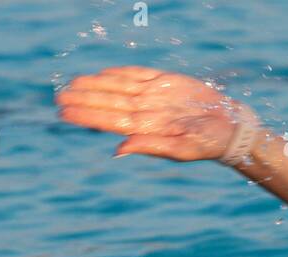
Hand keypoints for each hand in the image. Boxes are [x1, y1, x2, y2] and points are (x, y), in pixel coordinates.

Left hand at [55, 66, 250, 161]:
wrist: (229, 127)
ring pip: (117, 87)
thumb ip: (149, 146)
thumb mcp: (179, 149)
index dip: (85, 115)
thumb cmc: (206, 143)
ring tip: (72, 85)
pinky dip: (120, 74)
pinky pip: (138, 75)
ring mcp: (154, 95)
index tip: (63, 113)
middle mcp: (145, 110)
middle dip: (83, 99)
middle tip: (58, 97)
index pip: (107, 120)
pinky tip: (103, 74)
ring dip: (95, 86)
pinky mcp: (166, 82)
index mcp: (144, 127)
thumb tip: (118, 150)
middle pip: (107, 102)